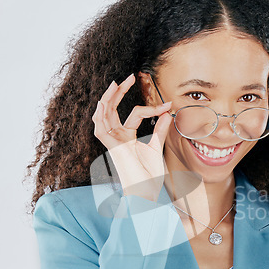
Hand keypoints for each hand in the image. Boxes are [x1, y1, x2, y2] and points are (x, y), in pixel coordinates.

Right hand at [92, 73, 173, 201]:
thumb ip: (160, 129)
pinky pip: (100, 129)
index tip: (168, 105)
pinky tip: (104, 103)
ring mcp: (112, 142)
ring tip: (116, 83)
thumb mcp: (156, 147)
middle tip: (129, 77)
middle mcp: (117, 137)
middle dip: (118, 92)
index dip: (151, 108)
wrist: (145, 191)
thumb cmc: (148, 175)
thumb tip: (167, 113)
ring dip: (107, 99)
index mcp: (127, 137)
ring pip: (103, 115)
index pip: (135, 114)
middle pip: (112, 109)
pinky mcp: (112, 147)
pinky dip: (100, 116)